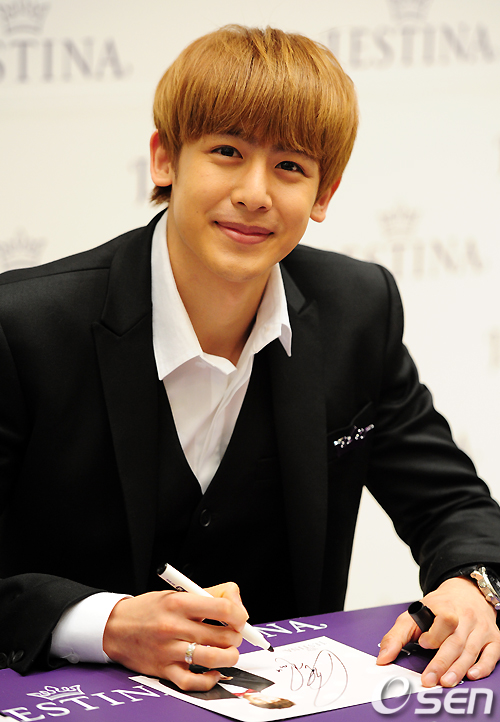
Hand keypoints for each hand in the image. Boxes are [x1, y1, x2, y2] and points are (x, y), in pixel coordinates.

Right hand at [103, 582, 247, 690]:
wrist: (114, 626)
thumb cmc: (150, 609)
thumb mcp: (177, 593)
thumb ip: (210, 595)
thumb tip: (238, 607)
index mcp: (179, 602)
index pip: (222, 607)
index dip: (239, 615)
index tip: (240, 618)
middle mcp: (174, 626)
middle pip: (222, 635)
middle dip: (236, 637)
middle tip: (233, 635)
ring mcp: (168, 650)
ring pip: (211, 658)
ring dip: (228, 657)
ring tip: (229, 653)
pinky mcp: (163, 670)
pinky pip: (192, 681)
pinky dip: (209, 680)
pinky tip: (213, 672)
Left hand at [376, 577, 499, 686]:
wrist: (465, 592)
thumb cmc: (439, 607)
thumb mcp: (414, 614)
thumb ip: (397, 635)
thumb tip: (383, 659)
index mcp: (445, 607)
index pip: (445, 619)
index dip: (435, 633)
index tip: (423, 643)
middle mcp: (465, 617)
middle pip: (455, 641)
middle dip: (442, 662)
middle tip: (429, 679)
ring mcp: (480, 628)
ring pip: (471, 650)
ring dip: (458, 669)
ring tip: (445, 682)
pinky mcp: (493, 638)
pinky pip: (492, 654)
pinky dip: (484, 666)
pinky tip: (472, 675)